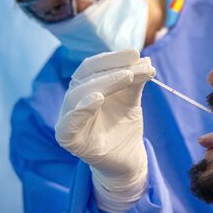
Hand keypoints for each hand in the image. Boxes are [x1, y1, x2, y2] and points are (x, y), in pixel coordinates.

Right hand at [55, 50, 155, 212]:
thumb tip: (145, 59)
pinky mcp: (68, 139)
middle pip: (85, 77)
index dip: (112, 58)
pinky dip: (81, 109)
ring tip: (126, 77)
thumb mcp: (132, 101)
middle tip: (135, 67)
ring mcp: (67, 120)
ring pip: (78, 95)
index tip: (135, 53)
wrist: (128, 160)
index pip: (92, 67)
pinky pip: (69, 123)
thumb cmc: (124, 128)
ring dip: (104, 83)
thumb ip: (135, 81)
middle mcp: (73, 101)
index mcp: (84, 88)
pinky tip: (97, 99)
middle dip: (111, 69)